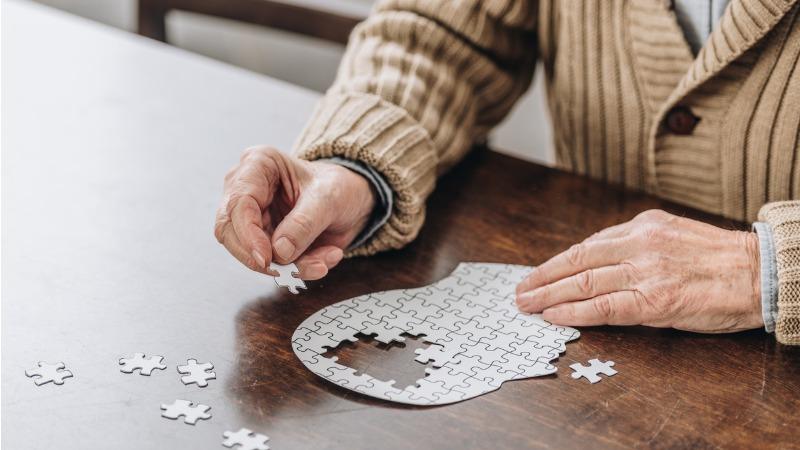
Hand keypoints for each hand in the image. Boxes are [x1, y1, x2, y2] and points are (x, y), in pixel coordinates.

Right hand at [215, 146, 375, 279]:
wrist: (352, 200)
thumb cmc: (338, 186)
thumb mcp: (329, 198)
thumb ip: (304, 223)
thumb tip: (279, 251)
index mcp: (258, 164)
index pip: (238, 203)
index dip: (248, 235)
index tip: (267, 258)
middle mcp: (246, 189)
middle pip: (230, 231)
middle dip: (260, 257)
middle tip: (288, 271)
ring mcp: (252, 217)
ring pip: (249, 253)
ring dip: (287, 266)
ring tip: (322, 262)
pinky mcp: (262, 239)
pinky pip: (271, 264)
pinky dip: (297, 269)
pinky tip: (324, 260)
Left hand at [515, 210, 762, 332]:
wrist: (760, 273)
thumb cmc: (718, 258)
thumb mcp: (672, 234)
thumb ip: (635, 244)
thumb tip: (597, 260)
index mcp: (642, 226)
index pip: (586, 245)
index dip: (556, 262)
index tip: (536, 273)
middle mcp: (639, 244)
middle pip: (577, 262)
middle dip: (542, 278)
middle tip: (520, 291)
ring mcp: (645, 272)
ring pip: (584, 283)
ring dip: (549, 295)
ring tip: (527, 305)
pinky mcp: (655, 301)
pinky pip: (605, 307)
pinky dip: (574, 312)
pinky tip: (555, 316)